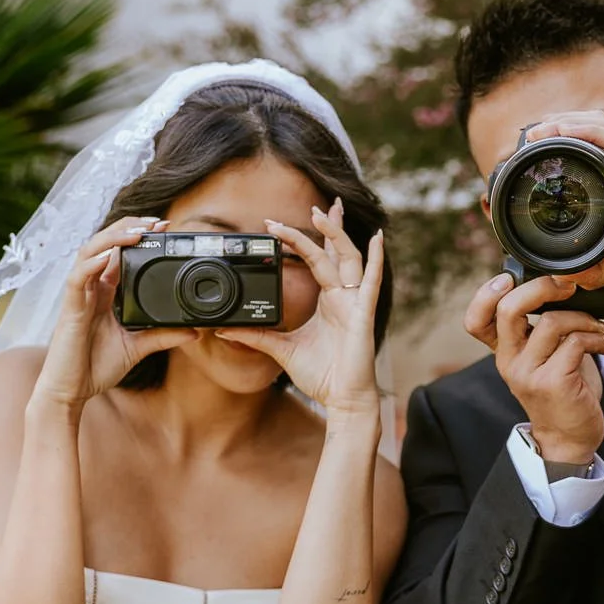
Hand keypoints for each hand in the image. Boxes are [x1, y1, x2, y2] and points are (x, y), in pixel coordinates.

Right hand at [33, 219, 195, 411]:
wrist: (71, 392)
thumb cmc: (95, 367)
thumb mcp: (137, 348)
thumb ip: (162, 336)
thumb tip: (194, 332)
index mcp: (105, 293)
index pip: (119, 253)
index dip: (137, 236)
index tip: (164, 228)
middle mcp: (91, 288)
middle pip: (104, 243)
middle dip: (129, 227)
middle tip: (157, 222)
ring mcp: (79, 296)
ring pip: (90, 252)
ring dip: (113, 238)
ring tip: (137, 231)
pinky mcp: (70, 309)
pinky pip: (78, 279)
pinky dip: (92, 264)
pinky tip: (108, 257)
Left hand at [217, 200, 384, 424]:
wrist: (342, 400)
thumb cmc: (322, 375)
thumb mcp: (281, 349)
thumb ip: (256, 336)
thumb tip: (225, 329)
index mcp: (328, 301)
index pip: (317, 261)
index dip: (302, 240)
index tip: (279, 225)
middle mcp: (343, 297)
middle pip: (337, 252)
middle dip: (328, 227)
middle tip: (316, 203)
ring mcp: (354, 304)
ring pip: (349, 259)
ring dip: (338, 235)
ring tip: (325, 212)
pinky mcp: (362, 315)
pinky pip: (371, 282)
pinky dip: (377, 260)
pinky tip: (378, 239)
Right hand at [466, 272, 603, 465]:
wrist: (570, 437)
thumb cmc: (562, 391)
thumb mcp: (542, 357)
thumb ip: (539, 328)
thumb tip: (560, 287)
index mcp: (504, 352)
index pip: (475, 320)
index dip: (485, 294)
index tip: (509, 278)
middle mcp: (509, 362)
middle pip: (508, 309)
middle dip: (542, 288)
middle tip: (569, 287)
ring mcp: (529, 374)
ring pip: (551, 322)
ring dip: (584, 318)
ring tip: (599, 329)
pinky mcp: (553, 383)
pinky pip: (575, 342)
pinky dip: (597, 339)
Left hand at [524, 111, 603, 298]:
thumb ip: (597, 267)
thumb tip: (564, 277)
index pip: (594, 151)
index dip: (565, 145)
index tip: (534, 155)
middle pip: (593, 132)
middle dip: (559, 128)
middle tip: (527, 139)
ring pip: (600, 128)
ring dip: (566, 124)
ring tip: (536, 131)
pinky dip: (585, 132)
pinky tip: (562, 131)